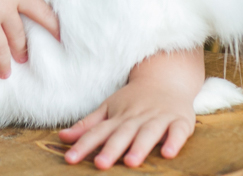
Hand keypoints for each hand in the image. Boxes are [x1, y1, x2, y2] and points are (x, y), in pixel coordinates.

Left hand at [58, 53, 201, 169]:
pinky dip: (174, 141)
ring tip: (131, 162)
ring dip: (140, 147)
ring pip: (148, 133)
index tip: (70, 159)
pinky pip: (178, 131)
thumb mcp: (109, 109)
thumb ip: (88, 125)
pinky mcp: (180, 121)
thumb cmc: (134, 100)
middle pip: (122, 133)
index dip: (83, 145)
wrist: (166, 78)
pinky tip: (168, 153)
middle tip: (100, 164)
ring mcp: (159, 118)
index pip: (98, 132)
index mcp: (118, 117)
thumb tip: (62, 137)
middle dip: (111, 149)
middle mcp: (137, 117)